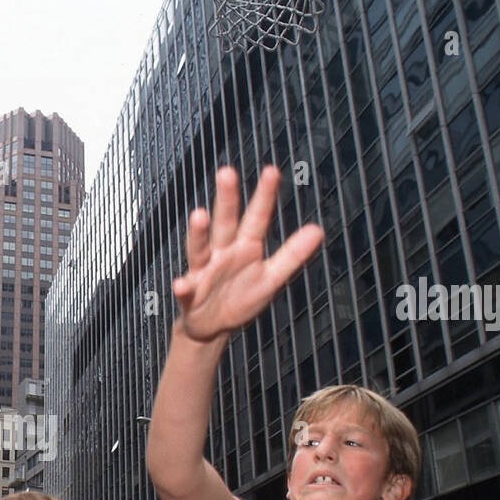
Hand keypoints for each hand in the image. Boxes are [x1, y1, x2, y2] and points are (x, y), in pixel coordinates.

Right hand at [173, 166, 322, 343]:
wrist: (213, 327)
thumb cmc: (240, 298)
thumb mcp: (271, 278)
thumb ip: (292, 254)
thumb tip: (318, 230)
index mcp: (245, 247)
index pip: (257, 217)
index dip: (264, 196)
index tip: (272, 172)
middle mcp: (222, 253)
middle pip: (225, 223)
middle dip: (226, 200)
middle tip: (227, 173)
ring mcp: (204, 272)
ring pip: (200, 249)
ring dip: (199, 233)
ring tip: (199, 216)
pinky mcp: (190, 296)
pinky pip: (186, 291)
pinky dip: (182, 288)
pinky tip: (181, 284)